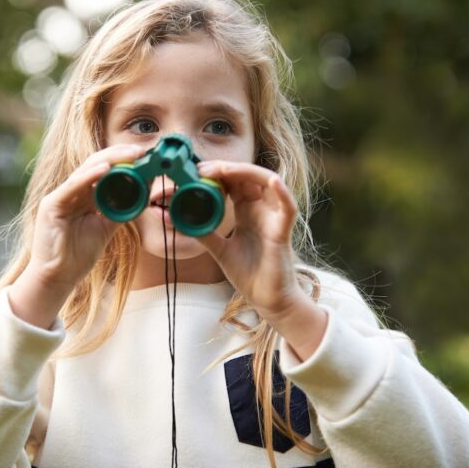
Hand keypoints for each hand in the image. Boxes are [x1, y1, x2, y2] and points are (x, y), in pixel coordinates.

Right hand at [28, 144, 147, 290]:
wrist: (58, 277)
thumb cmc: (78, 254)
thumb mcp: (106, 228)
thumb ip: (119, 210)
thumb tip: (141, 196)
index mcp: (83, 195)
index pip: (104, 170)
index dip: (123, 162)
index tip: (145, 158)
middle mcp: (71, 192)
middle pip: (95, 165)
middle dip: (119, 156)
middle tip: (140, 152)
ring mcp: (60, 196)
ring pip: (84, 171)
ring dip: (108, 161)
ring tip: (128, 156)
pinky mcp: (51, 205)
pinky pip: (71, 186)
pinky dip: (88, 176)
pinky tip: (104, 170)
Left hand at [195, 160, 314, 321]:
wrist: (266, 300)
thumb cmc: (249, 274)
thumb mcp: (219, 250)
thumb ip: (204, 233)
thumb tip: (180, 218)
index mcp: (247, 211)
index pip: (234, 182)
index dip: (217, 173)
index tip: (196, 171)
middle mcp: (261, 210)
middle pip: (248, 177)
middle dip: (226, 168)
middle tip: (203, 168)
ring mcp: (273, 218)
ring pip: (268, 183)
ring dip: (247, 172)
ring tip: (224, 169)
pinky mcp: (283, 231)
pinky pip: (288, 207)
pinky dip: (283, 192)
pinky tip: (273, 181)